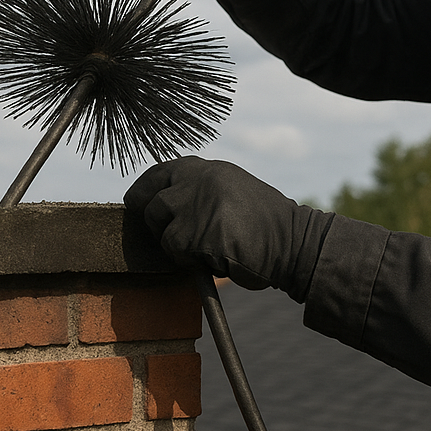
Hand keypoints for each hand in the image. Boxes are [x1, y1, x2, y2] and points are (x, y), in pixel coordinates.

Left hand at [124, 156, 331, 297]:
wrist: (293, 241)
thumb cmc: (264, 223)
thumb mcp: (231, 189)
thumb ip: (200, 189)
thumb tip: (161, 201)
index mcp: (206, 168)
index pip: (157, 173)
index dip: (144, 191)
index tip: (137, 203)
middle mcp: (197, 181)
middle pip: (151, 204)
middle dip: (158, 226)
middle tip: (179, 239)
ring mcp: (195, 206)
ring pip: (163, 233)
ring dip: (179, 248)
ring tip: (210, 248)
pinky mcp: (196, 235)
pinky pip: (177, 255)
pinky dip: (192, 262)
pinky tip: (217, 258)